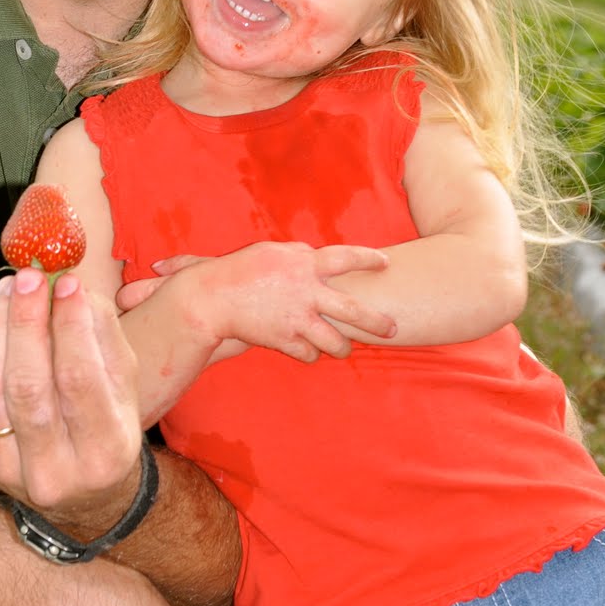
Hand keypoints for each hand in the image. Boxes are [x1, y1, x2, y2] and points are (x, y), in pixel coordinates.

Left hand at [0, 269, 142, 532]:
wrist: (82, 496)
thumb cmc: (107, 427)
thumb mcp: (125, 390)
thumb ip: (105, 341)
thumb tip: (75, 290)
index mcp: (105, 453)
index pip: (80, 381)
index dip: (71, 327)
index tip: (66, 283)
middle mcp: (56, 470)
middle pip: (29, 386)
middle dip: (26, 322)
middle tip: (29, 276)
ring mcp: (12, 469)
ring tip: (9, 287)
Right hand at [124, 243, 395, 362]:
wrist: (212, 298)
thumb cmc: (238, 270)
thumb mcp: (271, 252)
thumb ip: (298, 254)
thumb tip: (316, 255)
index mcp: (305, 264)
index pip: (347, 257)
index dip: (369, 259)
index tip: (387, 262)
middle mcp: (308, 292)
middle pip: (355, 311)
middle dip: (377, 323)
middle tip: (393, 329)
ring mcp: (298, 319)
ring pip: (336, 342)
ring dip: (341, 348)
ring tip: (343, 349)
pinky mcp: (286, 341)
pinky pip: (309, 354)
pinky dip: (309, 353)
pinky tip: (306, 350)